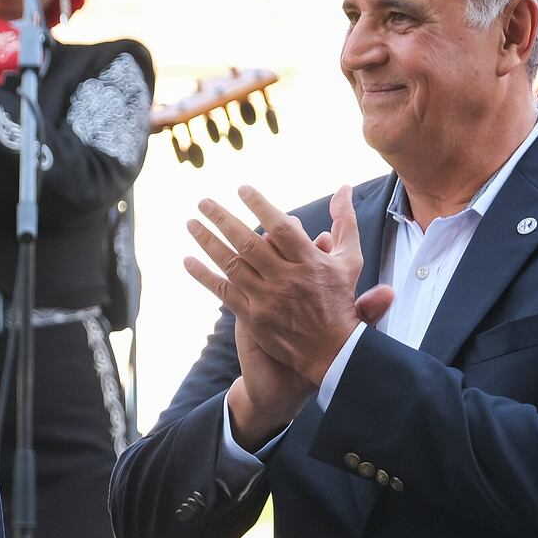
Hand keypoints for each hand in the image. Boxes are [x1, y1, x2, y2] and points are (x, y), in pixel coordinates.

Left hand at [186, 185, 391, 385]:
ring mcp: (267, 299)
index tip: (241, 189)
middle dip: (223, 219)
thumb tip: (344, 187)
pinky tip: (187, 260)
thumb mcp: (350, 259)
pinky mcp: (252, 317)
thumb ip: (345, 222)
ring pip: (232, 265)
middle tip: (203, 201)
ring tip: (191, 223)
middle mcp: (286, 279)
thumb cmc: (339, 299)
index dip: (260, 206)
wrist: (331, 350)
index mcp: (310, 262)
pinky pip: (223, 292)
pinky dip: (203, 275)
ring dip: (208, 242)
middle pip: (249, 243)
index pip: (282, 228)